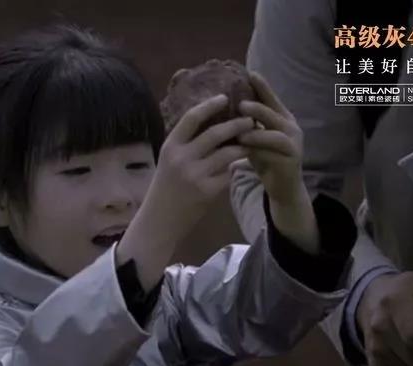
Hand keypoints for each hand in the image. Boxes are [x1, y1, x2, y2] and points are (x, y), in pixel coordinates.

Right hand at [117, 94, 253, 288]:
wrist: (159, 221)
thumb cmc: (164, 188)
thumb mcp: (168, 161)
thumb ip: (186, 145)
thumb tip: (211, 124)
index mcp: (170, 146)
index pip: (192, 118)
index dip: (209, 105)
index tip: (225, 98)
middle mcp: (182, 158)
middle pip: (215, 133)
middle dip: (236, 125)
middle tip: (250, 119)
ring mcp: (195, 175)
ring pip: (228, 154)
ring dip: (243, 146)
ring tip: (253, 141)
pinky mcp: (207, 192)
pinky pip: (228, 174)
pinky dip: (236, 169)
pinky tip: (241, 166)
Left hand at [237, 72, 317, 253]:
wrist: (283, 188)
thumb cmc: (266, 160)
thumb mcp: (254, 139)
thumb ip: (246, 125)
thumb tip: (221, 108)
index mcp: (281, 118)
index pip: (270, 98)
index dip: (262, 86)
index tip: (250, 73)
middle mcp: (290, 127)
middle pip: (274, 111)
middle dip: (258, 106)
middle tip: (240, 103)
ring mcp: (293, 143)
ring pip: (275, 131)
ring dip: (257, 129)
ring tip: (240, 129)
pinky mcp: (291, 159)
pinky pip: (274, 151)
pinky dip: (259, 148)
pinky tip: (245, 148)